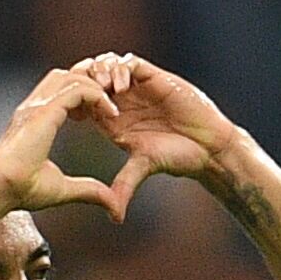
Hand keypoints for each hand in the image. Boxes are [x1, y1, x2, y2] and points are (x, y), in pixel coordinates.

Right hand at [0, 69, 125, 220]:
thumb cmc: (20, 190)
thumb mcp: (63, 188)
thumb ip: (88, 190)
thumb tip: (112, 205)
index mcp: (33, 121)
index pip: (60, 92)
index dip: (83, 98)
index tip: (100, 117)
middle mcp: (34, 108)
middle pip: (66, 76)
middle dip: (90, 84)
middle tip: (110, 104)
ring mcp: (37, 106)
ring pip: (73, 76)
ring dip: (96, 86)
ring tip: (113, 107)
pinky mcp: (46, 110)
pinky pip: (79, 89)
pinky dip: (98, 95)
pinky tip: (111, 112)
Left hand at [72, 52, 238, 219]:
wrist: (208, 145)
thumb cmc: (177, 157)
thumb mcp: (142, 168)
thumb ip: (124, 186)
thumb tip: (114, 217)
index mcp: (112, 119)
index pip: (82, 100)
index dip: (73, 102)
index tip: (72, 115)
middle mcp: (122, 100)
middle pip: (89, 76)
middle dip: (82, 81)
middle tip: (82, 96)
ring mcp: (137, 86)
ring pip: (106, 64)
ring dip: (99, 73)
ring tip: (102, 91)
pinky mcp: (154, 77)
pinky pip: (129, 62)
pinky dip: (120, 70)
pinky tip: (121, 89)